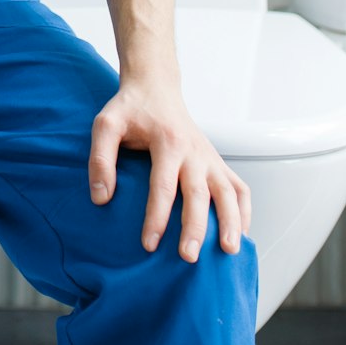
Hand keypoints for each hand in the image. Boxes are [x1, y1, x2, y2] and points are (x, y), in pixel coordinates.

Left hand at [89, 73, 251, 261]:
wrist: (156, 87)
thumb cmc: (130, 109)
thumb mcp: (105, 125)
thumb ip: (100, 159)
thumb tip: (101, 199)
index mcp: (167, 142)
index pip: (163, 186)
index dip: (157, 218)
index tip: (148, 245)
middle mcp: (194, 151)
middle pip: (200, 194)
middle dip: (196, 228)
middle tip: (189, 257)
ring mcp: (210, 157)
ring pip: (229, 192)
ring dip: (231, 222)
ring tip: (229, 251)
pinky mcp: (217, 161)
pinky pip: (239, 188)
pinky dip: (245, 211)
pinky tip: (241, 234)